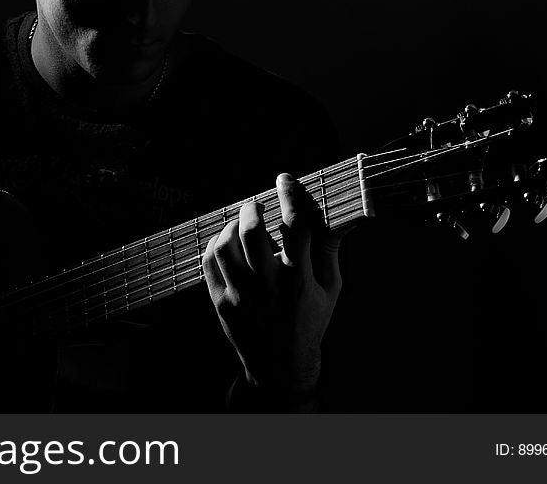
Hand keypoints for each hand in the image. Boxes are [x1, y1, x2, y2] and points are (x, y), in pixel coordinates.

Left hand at [202, 173, 341, 401]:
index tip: (285, 180)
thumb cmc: (309, 320)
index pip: (295, 226)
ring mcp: (241, 296)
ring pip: (225, 246)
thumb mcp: (330, 288)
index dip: (291, 195)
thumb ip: (329, 249)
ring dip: (232, 226)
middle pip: (252, 232)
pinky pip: (208, 263)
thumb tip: (338, 214)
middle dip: (253, 208)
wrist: (281, 365)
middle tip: (257, 205)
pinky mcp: (221, 303)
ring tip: (243, 225)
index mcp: (300, 280)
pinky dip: (216, 245)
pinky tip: (228, 243)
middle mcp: (268, 287)